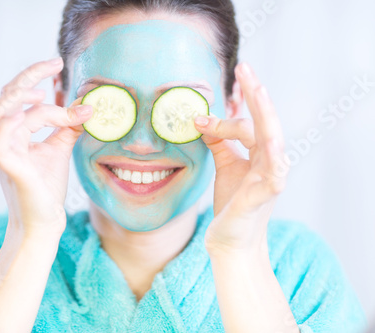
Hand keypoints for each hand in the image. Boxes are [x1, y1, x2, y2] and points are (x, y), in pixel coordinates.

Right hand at [0, 57, 92, 236]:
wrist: (44, 221)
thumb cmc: (46, 186)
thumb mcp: (60, 148)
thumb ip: (68, 125)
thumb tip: (86, 104)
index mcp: (15, 132)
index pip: (18, 95)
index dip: (35, 75)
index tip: (58, 64)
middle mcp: (4, 139)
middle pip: (4, 97)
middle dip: (28, 76)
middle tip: (55, 65)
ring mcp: (4, 154)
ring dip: (19, 99)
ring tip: (41, 94)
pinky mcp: (9, 169)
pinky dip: (8, 127)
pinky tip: (25, 116)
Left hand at [194, 63, 289, 253]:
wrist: (230, 239)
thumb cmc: (232, 202)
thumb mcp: (224, 165)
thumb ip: (219, 142)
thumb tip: (203, 119)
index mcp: (260, 152)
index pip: (250, 122)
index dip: (231, 109)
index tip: (206, 107)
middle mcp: (271, 160)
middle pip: (266, 120)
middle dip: (255, 93)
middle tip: (244, 67)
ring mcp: (272, 175)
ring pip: (272, 137)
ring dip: (265, 112)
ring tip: (256, 88)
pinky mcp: (267, 192)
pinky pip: (274, 169)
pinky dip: (272, 152)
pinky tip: (269, 139)